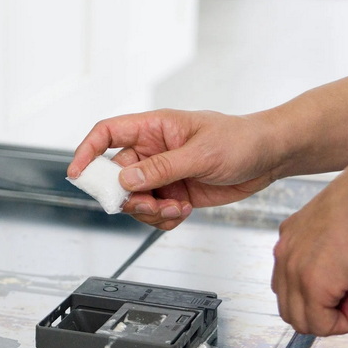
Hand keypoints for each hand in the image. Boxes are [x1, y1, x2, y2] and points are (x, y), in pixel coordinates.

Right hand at [67, 110, 280, 229]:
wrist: (270, 157)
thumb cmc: (241, 140)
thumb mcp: (201, 154)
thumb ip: (161, 168)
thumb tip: (126, 181)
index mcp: (153, 128)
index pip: (106, 134)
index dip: (86, 152)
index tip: (77, 174)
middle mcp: (152, 151)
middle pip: (116, 176)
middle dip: (128, 197)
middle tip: (148, 205)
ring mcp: (162, 173)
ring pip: (134, 199)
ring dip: (148, 211)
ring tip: (174, 209)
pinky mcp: (173, 193)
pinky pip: (153, 213)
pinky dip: (163, 219)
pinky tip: (182, 211)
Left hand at [271, 135, 347, 335]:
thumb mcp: (331, 226)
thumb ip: (322, 248)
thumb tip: (335, 269)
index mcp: (288, 240)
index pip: (285, 286)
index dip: (315, 294)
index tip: (340, 283)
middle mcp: (284, 255)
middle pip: (288, 308)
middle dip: (320, 311)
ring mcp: (294, 271)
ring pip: (300, 322)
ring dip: (330, 319)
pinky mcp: (313, 284)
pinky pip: (320, 326)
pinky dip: (343, 322)